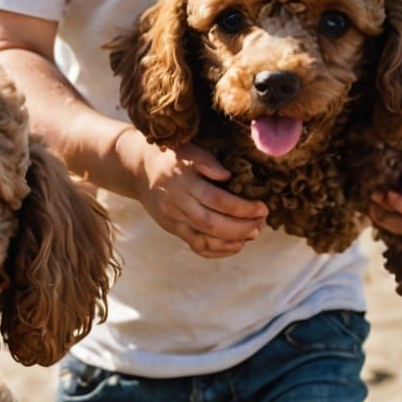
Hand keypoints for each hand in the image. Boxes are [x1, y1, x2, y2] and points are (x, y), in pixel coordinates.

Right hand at [135, 138, 266, 257]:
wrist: (139, 169)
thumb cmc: (172, 156)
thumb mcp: (189, 150)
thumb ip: (208, 162)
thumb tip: (227, 176)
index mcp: (184, 182)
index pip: (218, 200)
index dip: (242, 208)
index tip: (262, 208)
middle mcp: (177, 204)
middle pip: (212, 224)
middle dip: (241, 228)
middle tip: (261, 224)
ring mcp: (173, 220)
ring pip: (204, 239)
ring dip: (232, 242)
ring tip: (252, 235)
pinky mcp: (173, 229)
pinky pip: (196, 246)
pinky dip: (217, 251)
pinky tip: (235, 245)